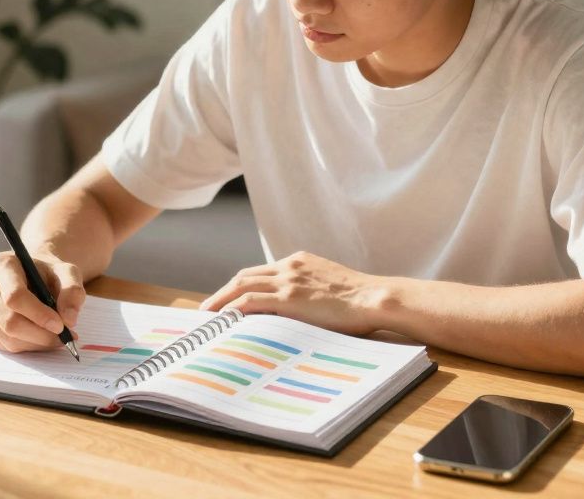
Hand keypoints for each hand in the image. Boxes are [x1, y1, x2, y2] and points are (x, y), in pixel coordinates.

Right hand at [0, 251, 84, 352]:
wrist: (33, 277)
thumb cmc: (48, 274)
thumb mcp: (68, 273)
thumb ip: (72, 291)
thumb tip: (69, 320)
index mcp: (2, 264)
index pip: (15, 296)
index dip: (39, 314)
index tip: (61, 325)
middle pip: (9, 322)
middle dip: (41, 334)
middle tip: (64, 337)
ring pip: (8, 338)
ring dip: (37, 342)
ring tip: (54, 334)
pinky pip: (4, 346)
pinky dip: (27, 346)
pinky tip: (39, 335)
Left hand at [200, 252, 390, 335]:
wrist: (375, 298)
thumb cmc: (360, 301)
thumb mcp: (330, 288)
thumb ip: (309, 293)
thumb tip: (295, 314)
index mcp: (300, 261)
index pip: (260, 272)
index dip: (240, 286)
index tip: (228, 299)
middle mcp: (290, 266)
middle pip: (245, 276)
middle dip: (223, 292)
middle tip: (208, 310)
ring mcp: (288, 280)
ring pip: (241, 286)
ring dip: (220, 301)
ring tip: (208, 318)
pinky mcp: (289, 297)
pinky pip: (250, 301)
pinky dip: (233, 309)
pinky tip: (224, 321)